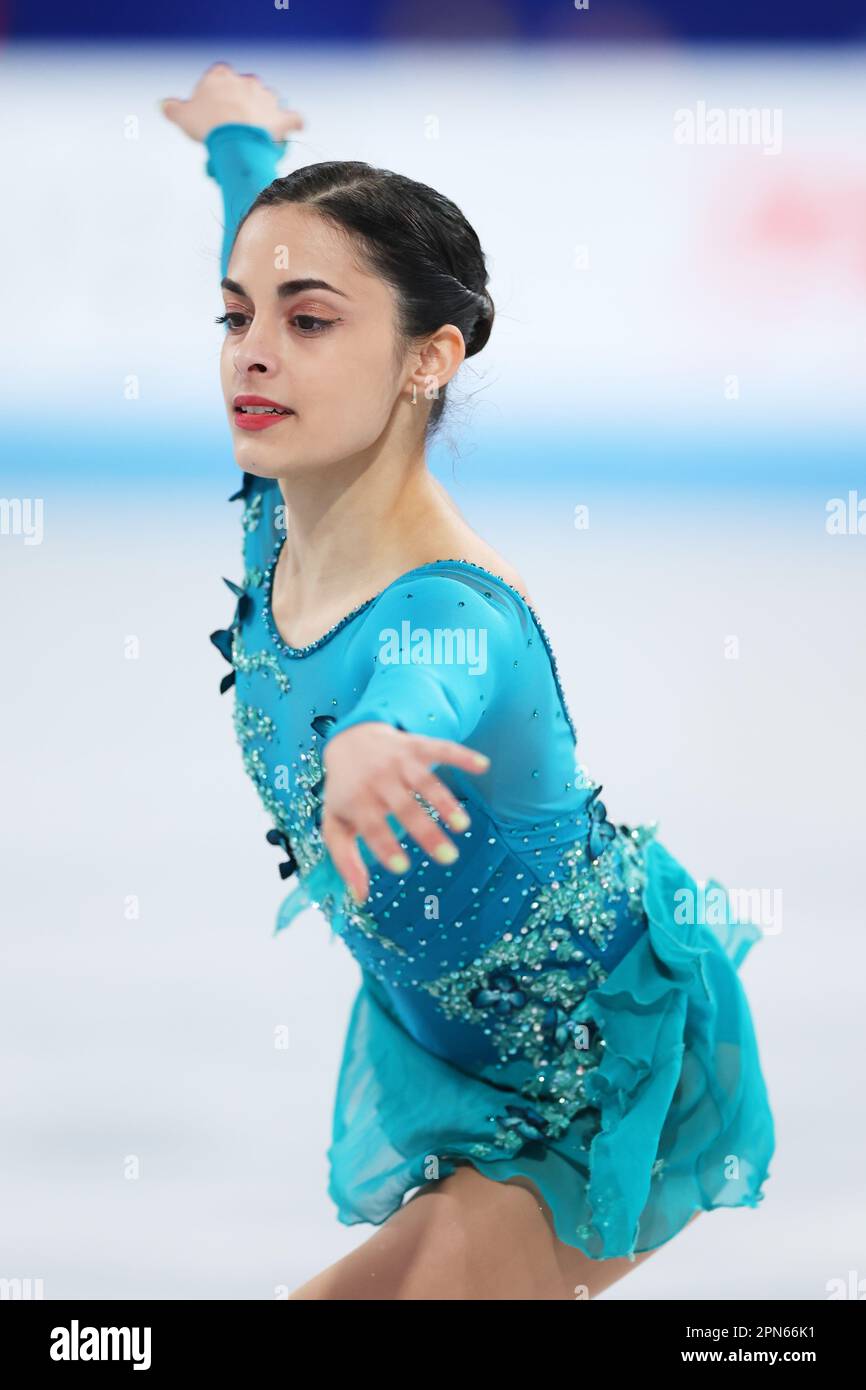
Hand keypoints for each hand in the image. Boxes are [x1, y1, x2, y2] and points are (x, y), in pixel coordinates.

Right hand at [160, 61, 303, 144]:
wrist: (233, 138)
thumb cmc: (207, 125)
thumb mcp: (182, 116)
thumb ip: (173, 108)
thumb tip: (164, 106)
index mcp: (222, 76)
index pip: (220, 77)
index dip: (217, 95)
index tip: (213, 110)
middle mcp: (247, 81)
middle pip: (245, 90)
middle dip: (241, 104)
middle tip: (233, 125)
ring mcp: (266, 98)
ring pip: (268, 101)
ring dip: (266, 113)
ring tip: (259, 131)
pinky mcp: (281, 116)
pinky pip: (293, 118)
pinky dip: (294, 123)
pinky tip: (295, 126)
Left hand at [321, 723, 490, 903]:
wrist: (350, 739)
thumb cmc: (346, 791)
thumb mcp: (336, 824)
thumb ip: (346, 860)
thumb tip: (360, 897)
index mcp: (357, 800)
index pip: (372, 826)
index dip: (385, 847)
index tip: (403, 868)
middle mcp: (378, 779)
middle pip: (404, 807)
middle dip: (426, 832)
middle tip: (448, 858)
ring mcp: (399, 761)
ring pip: (425, 781)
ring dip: (445, 802)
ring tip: (462, 826)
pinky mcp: (418, 746)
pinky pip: (441, 748)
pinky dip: (462, 755)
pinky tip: (482, 765)